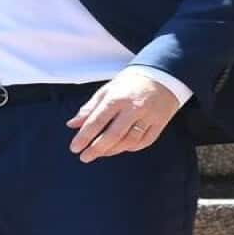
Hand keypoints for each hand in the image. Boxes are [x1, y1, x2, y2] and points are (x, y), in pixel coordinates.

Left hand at [67, 72, 181, 162]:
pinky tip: (119, 149)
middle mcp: (133, 108)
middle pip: (113, 134)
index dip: (85, 136)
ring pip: (129, 141)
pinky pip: (144, 142)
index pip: (97, 120)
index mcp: (117, 97)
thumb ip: (89, 108)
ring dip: (112, 150)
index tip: (75, 148)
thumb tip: (72, 124)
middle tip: (84, 157)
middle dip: (96, 149)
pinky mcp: (159, 123)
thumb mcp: (107, 90)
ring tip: (100, 153)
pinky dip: (130, 148)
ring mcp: (148, 117)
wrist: (161, 76)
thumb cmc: (129, 84)